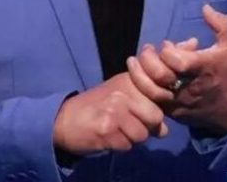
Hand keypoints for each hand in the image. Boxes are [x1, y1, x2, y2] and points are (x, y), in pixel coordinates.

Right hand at [52, 72, 167, 155]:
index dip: (154, 111)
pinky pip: (127, 146)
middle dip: (146, 127)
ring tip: (115, 131)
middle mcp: (123, 92)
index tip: (141, 114)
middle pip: (155, 117)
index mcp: (128, 81)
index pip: (159, 96)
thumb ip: (143, 106)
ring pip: (142, 135)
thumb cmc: (94, 108)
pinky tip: (106, 138)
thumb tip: (164, 129)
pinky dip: (119, 146)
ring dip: (131, 139)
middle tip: (127, 126)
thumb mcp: (119, 97)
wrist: (62, 120)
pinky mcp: (107, 129)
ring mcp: (115, 110)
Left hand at [126, 3, 226, 134]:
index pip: (178, 62)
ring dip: (138, 74)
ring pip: (151, 92)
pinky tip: (139, 75)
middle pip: (160, 77)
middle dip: (148, 60)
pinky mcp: (172, 112)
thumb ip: (221, 23)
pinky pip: (150, 102)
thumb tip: (204, 7)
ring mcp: (179, 102)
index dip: (168, 51)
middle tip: (148, 50)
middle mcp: (190, 88)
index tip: (168, 45)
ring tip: (134, 61)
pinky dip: (142, 87)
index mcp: (204, 69)